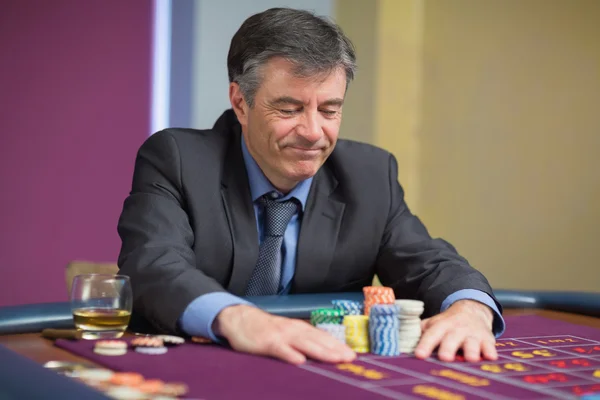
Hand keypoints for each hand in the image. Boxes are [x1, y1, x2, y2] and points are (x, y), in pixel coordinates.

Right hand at [213, 304, 355, 364]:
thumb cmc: (265, 329)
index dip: (338, 345)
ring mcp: (280, 335)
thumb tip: (323, 352)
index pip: (323, 337)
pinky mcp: (266, 342)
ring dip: (320, 351)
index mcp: (299, 329)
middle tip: (350, 358)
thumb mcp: (286, 332)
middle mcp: (293, 330)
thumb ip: (302, 341)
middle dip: (335, 349)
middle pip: (318, 340)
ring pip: (304, 343)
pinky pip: (280, 349)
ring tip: (335, 359)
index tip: (353, 355)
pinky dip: (290, 354)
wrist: (240, 318)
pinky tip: (299, 361)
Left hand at [414, 299, 496, 361]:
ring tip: (470, 358)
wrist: (472, 310)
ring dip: (471, 350)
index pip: (431, 335)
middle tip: (444, 358)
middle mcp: (457, 329)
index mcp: (441, 326)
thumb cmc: (448, 323)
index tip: (419, 355)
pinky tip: (490, 357)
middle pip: (451, 338)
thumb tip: (401, 340)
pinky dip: (490, 351)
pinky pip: (489, 346)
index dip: (425, 345)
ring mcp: (472, 334)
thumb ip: (420, 331)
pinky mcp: (487, 339)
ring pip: (472, 342)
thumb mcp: (434, 323)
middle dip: (448, 347)